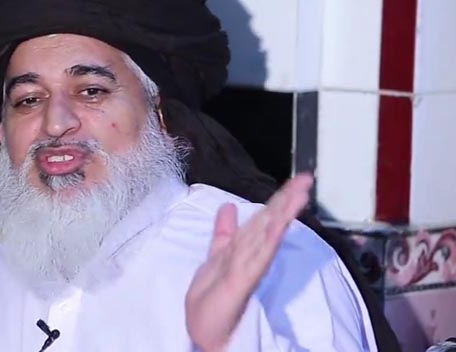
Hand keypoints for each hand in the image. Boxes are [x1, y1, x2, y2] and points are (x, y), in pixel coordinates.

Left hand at [185, 173, 313, 351]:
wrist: (207, 335)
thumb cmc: (212, 303)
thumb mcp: (215, 259)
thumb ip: (223, 234)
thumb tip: (228, 206)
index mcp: (243, 249)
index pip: (264, 218)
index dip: (279, 198)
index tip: (298, 180)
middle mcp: (250, 257)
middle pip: (270, 223)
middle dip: (286, 200)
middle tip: (306, 179)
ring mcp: (249, 269)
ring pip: (268, 235)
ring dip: (282, 213)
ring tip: (299, 193)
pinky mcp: (243, 281)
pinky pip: (257, 257)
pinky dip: (268, 240)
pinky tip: (279, 224)